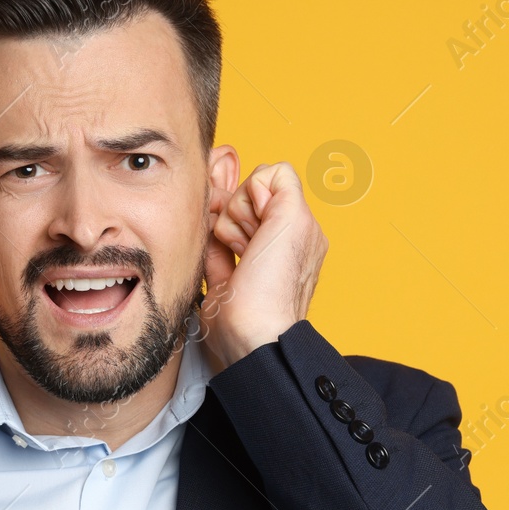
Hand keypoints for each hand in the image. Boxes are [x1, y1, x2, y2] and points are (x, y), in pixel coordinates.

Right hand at [200, 162, 327, 373]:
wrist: (251, 331)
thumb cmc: (274, 284)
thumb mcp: (294, 219)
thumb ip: (282, 183)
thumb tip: (259, 178)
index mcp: (300, 223)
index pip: (269, 178)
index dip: (258, 195)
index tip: (264, 223)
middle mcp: (276, 235)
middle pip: (243, 195)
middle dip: (241, 214)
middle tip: (251, 244)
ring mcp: (249, 252)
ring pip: (223, 214)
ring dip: (226, 230)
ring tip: (238, 256)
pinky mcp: (224, 268)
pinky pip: (209, 238)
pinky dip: (210, 243)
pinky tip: (221, 258)